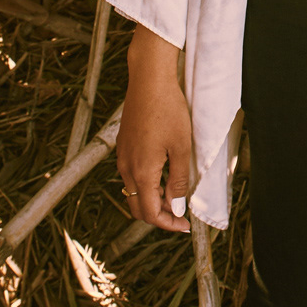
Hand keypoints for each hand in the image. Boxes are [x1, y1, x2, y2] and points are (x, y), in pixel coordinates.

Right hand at [116, 26, 192, 232]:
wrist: (149, 80)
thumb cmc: (168, 110)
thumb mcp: (181, 148)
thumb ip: (178, 181)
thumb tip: (176, 208)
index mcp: (141, 171)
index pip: (149, 213)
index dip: (168, 224)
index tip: (184, 225)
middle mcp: (126, 167)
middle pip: (137, 207)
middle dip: (158, 216)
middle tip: (180, 215)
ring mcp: (122, 156)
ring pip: (133, 191)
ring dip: (152, 200)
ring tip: (175, 195)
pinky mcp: (123, 145)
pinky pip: (131, 175)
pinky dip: (146, 184)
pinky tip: (163, 175)